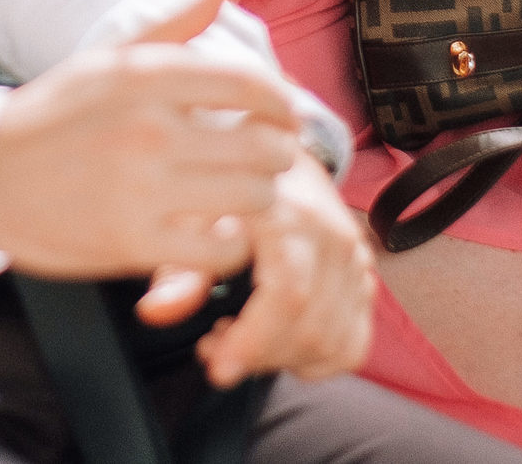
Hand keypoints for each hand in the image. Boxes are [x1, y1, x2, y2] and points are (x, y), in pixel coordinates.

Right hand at [0, 29, 301, 279]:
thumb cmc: (54, 113)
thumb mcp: (109, 57)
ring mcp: (142, 190)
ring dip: (257, 198)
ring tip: (239, 194)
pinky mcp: (133, 243)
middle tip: (262, 159)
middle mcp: (148, 130)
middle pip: (266, 148)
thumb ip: (177, 22)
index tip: (281, 117)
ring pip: (254, 199)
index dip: (282, 104)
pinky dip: (228, 244)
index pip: (252, 85)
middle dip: (274, 154)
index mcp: (146, 77)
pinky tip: (212, 230)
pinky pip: (220, 250)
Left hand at [195, 157, 375, 385]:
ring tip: (240, 338)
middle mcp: (332, 236)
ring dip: (282, 358)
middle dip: (258, 354)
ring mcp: (354, 259)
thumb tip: (156, 311)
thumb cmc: (227, 185)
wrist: (276, 154)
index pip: (287, 292)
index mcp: (289, 214)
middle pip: (309, 326)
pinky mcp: (365, 279)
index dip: (254, 340)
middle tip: (214, 346)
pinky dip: (317, 360)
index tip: (217, 367)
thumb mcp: (193, 214)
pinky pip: (352, 344)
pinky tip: (279, 342)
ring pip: (331, 341)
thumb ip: (179, 267)